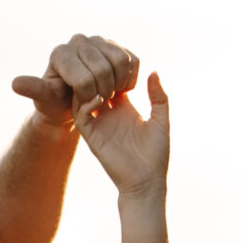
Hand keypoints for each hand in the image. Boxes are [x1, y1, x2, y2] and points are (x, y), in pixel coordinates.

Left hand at [12, 33, 138, 128]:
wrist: (74, 101)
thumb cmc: (56, 103)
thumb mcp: (44, 100)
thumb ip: (34, 90)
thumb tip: (15, 84)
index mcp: (60, 53)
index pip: (84, 78)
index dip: (87, 97)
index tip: (82, 103)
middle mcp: (78, 41)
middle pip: (103, 69)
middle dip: (103, 92)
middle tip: (97, 101)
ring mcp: (99, 40)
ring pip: (121, 62)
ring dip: (118, 84)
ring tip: (108, 94)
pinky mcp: (116, 46)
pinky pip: (133, 60)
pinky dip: (130, 78)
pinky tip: (119, 87)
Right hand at [73, 68, 170, 199]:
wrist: (146, 181)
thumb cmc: (156, 154)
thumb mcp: (161, 119)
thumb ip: (158, 96)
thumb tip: (154, 71)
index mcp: (126, 109)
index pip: (112, 81)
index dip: (112, 70)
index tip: (116, 60)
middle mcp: (110, 115)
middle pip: (95, 87)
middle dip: (97, 74)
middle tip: (103, 66)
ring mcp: (99, 126)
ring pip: (83, 99)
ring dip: (89, 88)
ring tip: (100, 81)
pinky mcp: (92, 138)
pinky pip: (81, 117)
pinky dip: (85, 104)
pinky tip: (99, 98)